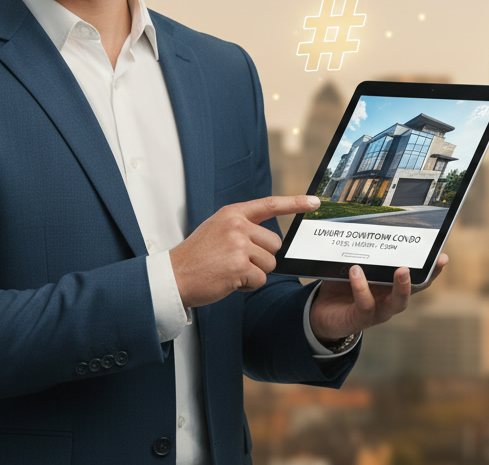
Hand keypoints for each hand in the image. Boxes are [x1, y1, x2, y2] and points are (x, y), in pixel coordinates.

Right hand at [170, 195, 315, 308]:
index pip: (270, 204)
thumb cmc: (196, 257)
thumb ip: (241, 228)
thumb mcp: (217, 230)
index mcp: (233, 214)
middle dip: (262, 258)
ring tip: (230, 271)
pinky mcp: (239, 266)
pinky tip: (229, 281)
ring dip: (255, 273)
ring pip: (270, 263)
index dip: (295, 203)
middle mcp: (237, 225)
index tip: (315, 202)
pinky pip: (260, 279)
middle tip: (237, 262)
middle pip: (275, 244)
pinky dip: (248, 286)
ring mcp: (239, 245)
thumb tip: (270, 241)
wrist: (173, 277)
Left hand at [308, 253, 448, 343]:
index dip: (432, 269)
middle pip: (416, 290)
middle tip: (432, 260)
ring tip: (401, 270)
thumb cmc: (341, 286)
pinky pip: (365, 303)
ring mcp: (379, 311)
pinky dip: (361, 287)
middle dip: (425, 276)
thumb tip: (367, 225)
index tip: (443, 256)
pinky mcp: (361, 318)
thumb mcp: (355, 266)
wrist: (320, 313)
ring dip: (401, 287)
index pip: (418, 277)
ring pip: (397, 303)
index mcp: (392, 285)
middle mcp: (390, 299)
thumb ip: (363, 253)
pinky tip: (355, 272)